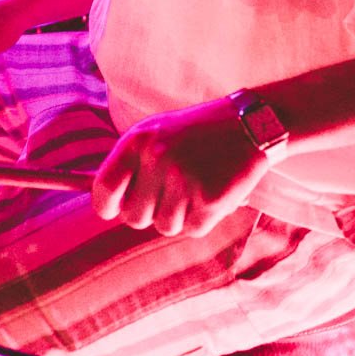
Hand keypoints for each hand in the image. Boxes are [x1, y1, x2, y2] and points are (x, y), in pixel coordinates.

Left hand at [92, 99, 268, 235]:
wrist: (249, 125)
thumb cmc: (196, 133)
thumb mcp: (157, 133)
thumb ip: (130, 163)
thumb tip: (108, 204)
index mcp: (138, 140)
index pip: (105, 188)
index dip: (107, 206)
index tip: (114, 210)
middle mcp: (157, 159)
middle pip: (134, 216)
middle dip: (149, 212)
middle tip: (169, 195)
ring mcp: (183, 180)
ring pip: (165, 226)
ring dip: (179, 216)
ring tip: (194, 190)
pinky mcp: (209, 199)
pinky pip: (193, 229)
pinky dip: (203, 219)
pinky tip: (212, 194)